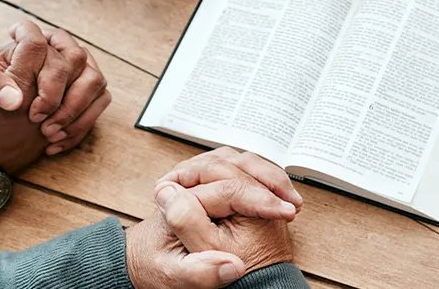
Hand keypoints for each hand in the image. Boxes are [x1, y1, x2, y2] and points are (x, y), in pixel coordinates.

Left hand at [31, 28, 110, 155]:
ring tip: (48, 133)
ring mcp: (78, 71)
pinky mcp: (89, 93)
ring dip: (74, 110)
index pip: (36, 41)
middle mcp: (58, 50)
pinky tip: (54, 143)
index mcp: (24, 41)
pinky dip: (80, 126)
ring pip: (94, 80)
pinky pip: (100, 102)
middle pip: (74, 59)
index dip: (28, 68)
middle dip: (57, 95)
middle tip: (35, 118)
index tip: (18, 102)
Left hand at [127, 148, 299, 288]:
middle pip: (236, 166)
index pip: (227, 188)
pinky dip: (263, 178)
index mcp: (174, 196)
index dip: (261, 199)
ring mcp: (198, 176)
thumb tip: (232, 266)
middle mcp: (186, 179)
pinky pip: (241, 169)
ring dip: (269, 177)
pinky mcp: (208, 179)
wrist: (146, 259)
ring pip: (240, 162)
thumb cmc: (157, 266)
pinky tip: (277, 194)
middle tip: (292, 205)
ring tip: (289, 200)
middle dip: (270, 183)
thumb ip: (199, 272)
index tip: (285, 213)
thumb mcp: (174, 276)